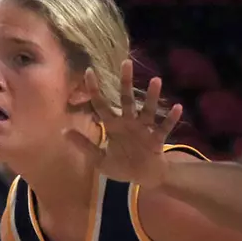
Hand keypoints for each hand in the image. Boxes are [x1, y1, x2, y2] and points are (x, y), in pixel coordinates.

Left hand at [64, 60, 180, 188]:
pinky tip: (177, 107)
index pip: (101, 105)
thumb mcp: (99, 160)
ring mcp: (144, 129)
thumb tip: (64, 132)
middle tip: (126, 63)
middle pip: (126, 99)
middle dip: (126, 82)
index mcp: (113, 126)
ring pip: (147, 110)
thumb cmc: (122, 167)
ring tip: (156, 81)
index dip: (94, 90)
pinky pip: (164, 127)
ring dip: (151, 96)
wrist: (144, 178)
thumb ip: (84, 146)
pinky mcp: (156, 139)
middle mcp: (129, 123)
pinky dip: (171, 118)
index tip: (89, 71)